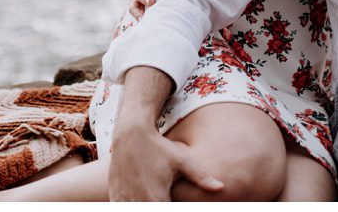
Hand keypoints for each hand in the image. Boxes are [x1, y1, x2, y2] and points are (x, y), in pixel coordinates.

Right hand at [108, 122, 222, 199]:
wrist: (130, 134)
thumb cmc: (159, 147)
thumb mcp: (182, 160)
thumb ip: (201, 177)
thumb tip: (221, 187)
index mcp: (156, 198)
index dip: (175, 208)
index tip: (176, 200)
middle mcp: (138, 202)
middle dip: (161, 206)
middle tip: (166, 195)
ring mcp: (124, 200)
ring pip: (136, 211)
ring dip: (146, 205)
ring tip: (155, 194)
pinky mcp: (115, 196)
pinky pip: (123, 207)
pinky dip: (133, 204)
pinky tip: (142, 197)